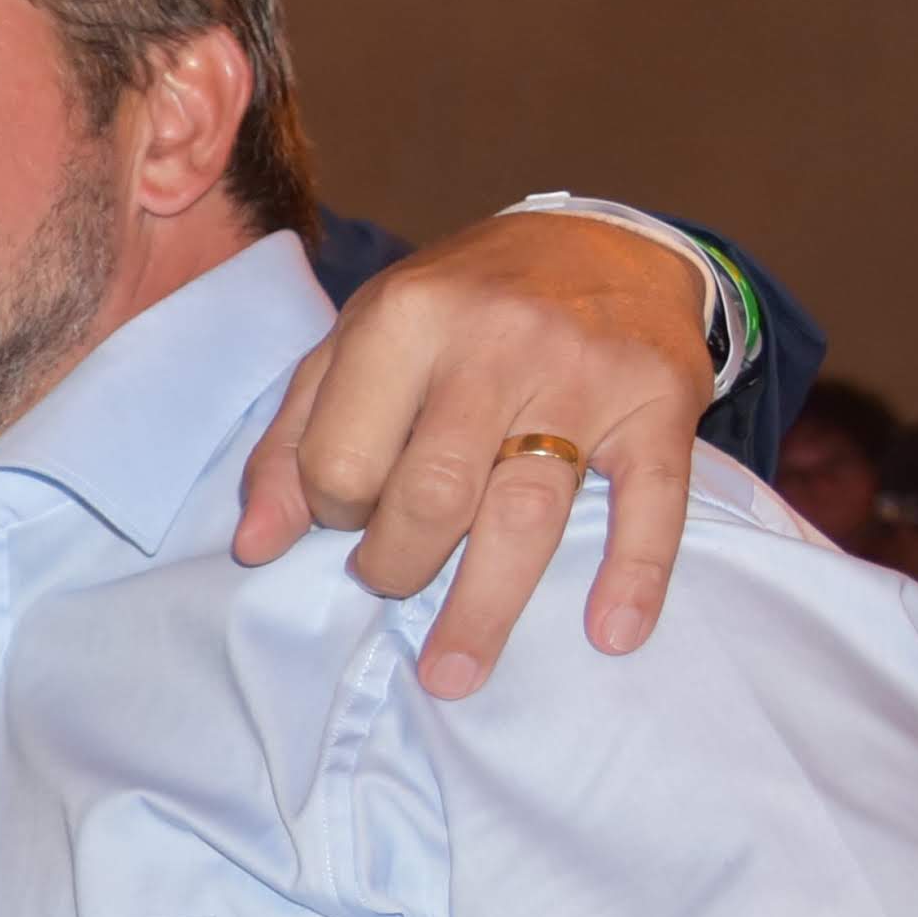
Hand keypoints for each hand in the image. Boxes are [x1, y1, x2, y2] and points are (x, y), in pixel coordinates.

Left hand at [235, 209, 716, 697]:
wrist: (600, 243)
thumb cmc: (456, 308)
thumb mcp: (356, 346)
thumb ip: (295, 439)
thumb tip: (256, 546)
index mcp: (406, 318)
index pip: (343, 459)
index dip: (334, 509)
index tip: (349, 516)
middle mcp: (496, 341)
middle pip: (433, 495)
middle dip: (397, 564)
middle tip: (389, 582)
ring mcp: (584, 374)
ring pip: (526, 513)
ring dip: (483, 607)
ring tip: (452, 673)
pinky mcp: (661, 403)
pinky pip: (652, 503)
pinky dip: (634, 575)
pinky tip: (611, 633)